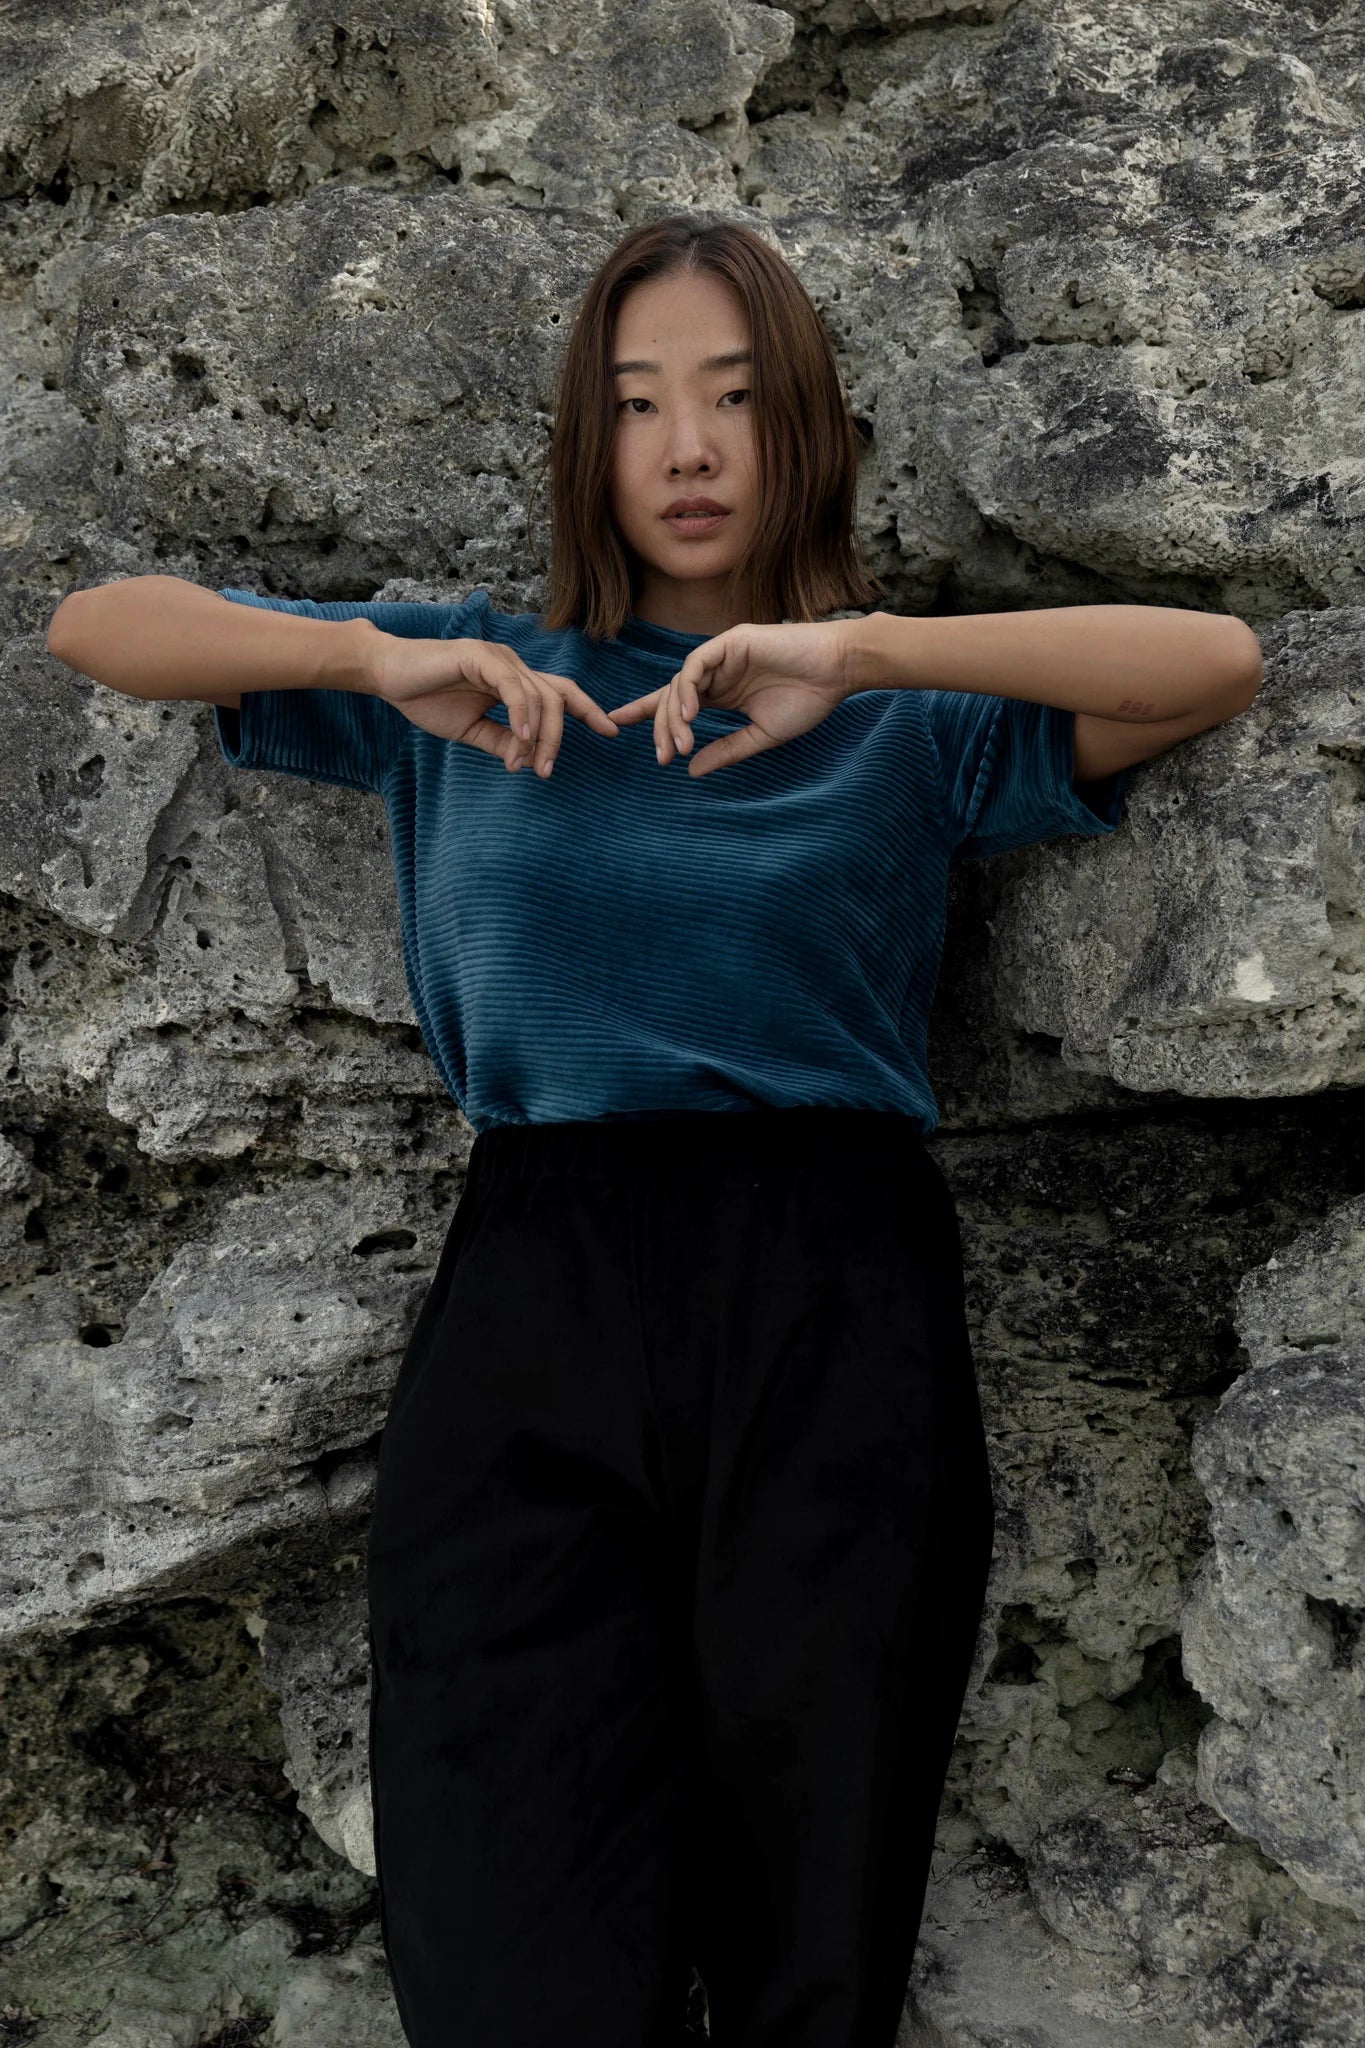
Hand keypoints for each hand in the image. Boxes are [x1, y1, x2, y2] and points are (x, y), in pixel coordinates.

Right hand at [364, 632, 620, 775]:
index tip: (611, 733)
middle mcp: (513, 665)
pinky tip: (522, 739)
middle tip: (548, 772)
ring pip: (539, 696)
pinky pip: (513, 686)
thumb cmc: (426, 698)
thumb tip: (529, 762)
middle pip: (557, 699)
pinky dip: (522, 714)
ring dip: (540, 736)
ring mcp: (499, 658)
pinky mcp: (480, 656)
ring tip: (530, 765)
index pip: (561, 693)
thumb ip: (502, 742)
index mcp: (514, 680)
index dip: (588, 711)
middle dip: (560, 738)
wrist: (388, 676)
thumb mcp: (471, 730)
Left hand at [605, 620, 858, 775]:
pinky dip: (688, 688)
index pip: (675, 703)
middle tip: (663, 757)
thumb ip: (727, 751)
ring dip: (675, 715)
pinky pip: (696, 664)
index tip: (616, 725)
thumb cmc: (808, 701)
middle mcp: (717, 673)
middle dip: (660, 727)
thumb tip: (691, 770)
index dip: (645, 713)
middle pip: (672, 698)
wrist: (838, 673)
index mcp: (722, 693)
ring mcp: (722, 655)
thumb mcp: (762, 736)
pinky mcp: (731, 641)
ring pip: (680, 683)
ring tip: (680, 743)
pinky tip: (690, 714)